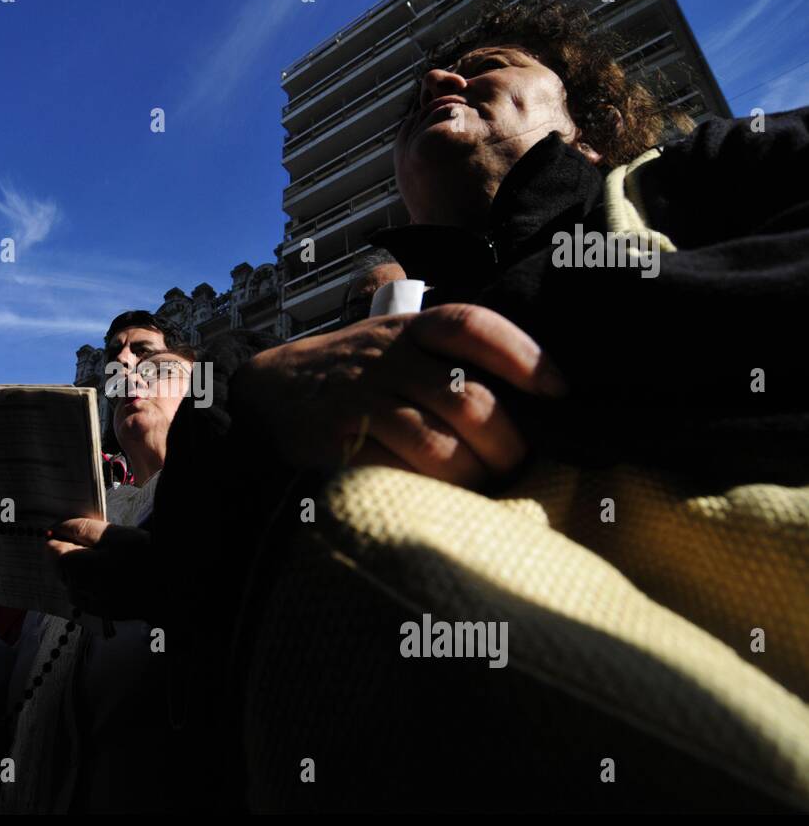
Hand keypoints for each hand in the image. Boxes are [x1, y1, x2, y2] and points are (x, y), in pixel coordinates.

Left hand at [46, 518, 158, 620]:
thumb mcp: (112, 534)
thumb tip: (56, 527)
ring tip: (115, 562)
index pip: (51, 547)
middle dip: (78, 553)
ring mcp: (89, 604)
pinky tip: (118, 577)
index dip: (66, 535)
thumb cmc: (144, 558)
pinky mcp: (102, 612)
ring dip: (87, 569)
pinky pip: (89, 593)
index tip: (87, 533)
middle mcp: (76, 590)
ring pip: (75, 580)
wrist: (171, 590)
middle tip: (108, 547)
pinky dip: (96, 583)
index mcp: (75, 568)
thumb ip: (80, 529)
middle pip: (62, 565)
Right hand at [235, 303, 567, 487]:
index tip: (560, 390)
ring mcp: (358, 401)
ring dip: (471, 477)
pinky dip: (425, 492)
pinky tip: (436, 500)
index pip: (472, 326)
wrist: (266, 394)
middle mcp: (386, 359)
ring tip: (479, 488)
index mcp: (409, 329)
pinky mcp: (334, 444)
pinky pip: (395, 474)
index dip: (523, 355)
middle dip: (506, 443)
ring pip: (437, 446)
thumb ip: (450, 359)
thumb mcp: (396, 344)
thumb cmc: (353, 376)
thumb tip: (536, 401)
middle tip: (514, 465)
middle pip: (468, 400)